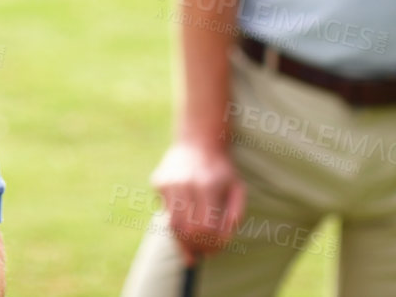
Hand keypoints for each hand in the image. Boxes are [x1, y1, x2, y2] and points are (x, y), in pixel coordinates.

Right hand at [151, 139, 246, 263]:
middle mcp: (185, 183)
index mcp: (208, 185)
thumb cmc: (221, 170)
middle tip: (200, 254)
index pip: (206, 228)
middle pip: (187, 230)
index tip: (213, 252)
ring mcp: (169, 181)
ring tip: (190, 248)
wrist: (198, 141)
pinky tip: (185, 217)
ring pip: (172, 225)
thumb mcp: (237, 188)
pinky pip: (165, 212)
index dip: (210, 244)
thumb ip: (235, 215)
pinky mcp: (158, 181)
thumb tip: (222, 240)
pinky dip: (174, 221)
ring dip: (182, 241)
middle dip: (195, 247)